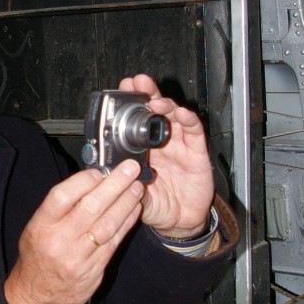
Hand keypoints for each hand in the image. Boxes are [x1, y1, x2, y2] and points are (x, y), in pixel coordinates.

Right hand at [4, 159, 145, 303]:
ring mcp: (78, 258)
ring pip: (107, 225)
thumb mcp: (36, 228)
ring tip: (137, 187)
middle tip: (130, 170)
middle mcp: (59, 241)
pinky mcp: (94, 271)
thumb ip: (59, 208)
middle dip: (114, 185)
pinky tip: (134, 210)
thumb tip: (91, 181)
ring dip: (126, 203)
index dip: (84, 180)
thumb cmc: (37, 256)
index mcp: (41, 226)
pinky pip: (114, 242)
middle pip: (90, 207)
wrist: (35, 298)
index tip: (101, 170)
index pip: (62, 196)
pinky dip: (126, 223)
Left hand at [117, 74, 213, 239]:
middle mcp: (159, 140)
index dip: (129, 101)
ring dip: (165, 104)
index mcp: (140, 146)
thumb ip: (124, 183)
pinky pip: (193, 131)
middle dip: (146, 92)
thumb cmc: (155, 203)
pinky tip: (181, 114)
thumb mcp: (133, 194)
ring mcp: (178, 143)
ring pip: (173, 114)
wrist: (179, 221)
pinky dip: (188, 120)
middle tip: (138, 82)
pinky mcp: (196, 151)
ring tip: (156, 101)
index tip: (122, 89)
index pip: (134, 117)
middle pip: (153, 109)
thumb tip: (108, 173)